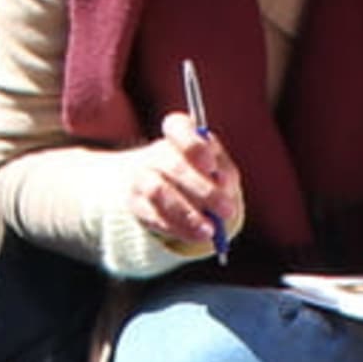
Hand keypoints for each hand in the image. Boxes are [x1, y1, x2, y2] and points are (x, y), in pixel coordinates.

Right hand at [121, 112, 240, 251]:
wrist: (157, 187)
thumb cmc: (198, 172)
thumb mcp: (216, 167)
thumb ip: (223, 173)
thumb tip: (224, 187)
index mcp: (177, 132)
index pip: (177, 126)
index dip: (193, 145)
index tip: (211, 165)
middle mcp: (156, 152)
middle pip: (175, 167)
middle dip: (204, 191)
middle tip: (227, 210)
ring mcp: (141, 177)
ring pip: (159, 193)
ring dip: (187, 214)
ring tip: (210, 230)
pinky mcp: (135, 204)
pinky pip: (154, 216)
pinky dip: (178, 228)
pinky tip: (196, 235)